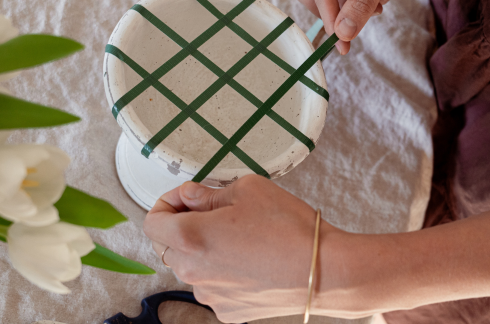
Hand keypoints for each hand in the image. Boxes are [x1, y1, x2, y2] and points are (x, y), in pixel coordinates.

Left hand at [143, 175, 350, 322]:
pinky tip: (249, 260)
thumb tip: (188, 196)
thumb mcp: (248, 190)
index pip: (152, 221)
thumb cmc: (289, 227)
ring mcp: (209, 295)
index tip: (186, 197)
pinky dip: (221, 272)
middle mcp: (193, 271)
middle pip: (168, 246)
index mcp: (191, 237)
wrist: (325, 270)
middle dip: (182, 225)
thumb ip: (208, 194)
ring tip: (238, 237)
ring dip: (202, 250)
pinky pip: (213, 286)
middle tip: (212, 212)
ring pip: (191, 267)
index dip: (166, 203)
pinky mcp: (228, 311)